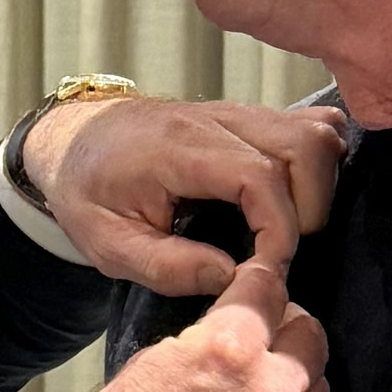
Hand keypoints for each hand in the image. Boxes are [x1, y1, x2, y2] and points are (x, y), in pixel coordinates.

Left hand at [23, 98, 347, 294]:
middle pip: (304, 145)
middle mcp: (214, 119)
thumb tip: (231, 278)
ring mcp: (235, 112)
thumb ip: (167, 267)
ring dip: (319, 185)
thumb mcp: (107, 245)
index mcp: (175, 148)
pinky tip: (297, 197)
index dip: (280, 228)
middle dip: (310, 208)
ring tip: (287, 228)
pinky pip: (305, 124)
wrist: (71, 141)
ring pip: (315, 130)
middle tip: (277, 250)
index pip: (258, 175)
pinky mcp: (246, 117)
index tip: (266, 268)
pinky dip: (318, 160)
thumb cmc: (85, 191)